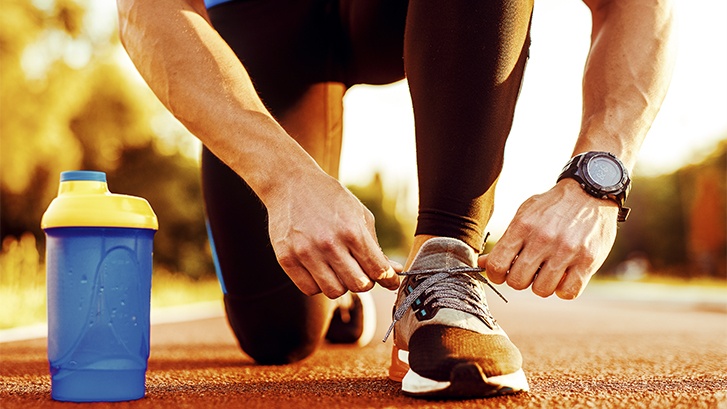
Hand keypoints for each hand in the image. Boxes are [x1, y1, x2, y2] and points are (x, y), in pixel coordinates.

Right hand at [266, 173, 400, 297]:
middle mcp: (329, 244)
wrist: (290, 183)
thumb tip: (393, 271)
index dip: (388, 279)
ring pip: (334, 292)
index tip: (390, 281)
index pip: (378, 270)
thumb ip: (375, 246)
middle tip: (361, 271)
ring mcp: (305, 253)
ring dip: (341, 284)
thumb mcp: (358, 214)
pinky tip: (319, 269)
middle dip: (365, 281)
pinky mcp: (286, 259)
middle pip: (359, 286)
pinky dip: (318, 284)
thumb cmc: (328, 197)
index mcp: (351, 230)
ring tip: (337, 268)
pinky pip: (309, 289)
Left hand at [479, 179, 618, 298]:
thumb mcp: (524, 215)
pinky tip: (564, 276)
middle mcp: (543, 239)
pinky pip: (568, 292)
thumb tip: (482, 264)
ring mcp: (567, 251)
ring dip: (542, 285)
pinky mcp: (588, 260)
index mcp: (523, 227)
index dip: (495, 275)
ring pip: (542, 290)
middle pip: (517, 281)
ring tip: (547, 272)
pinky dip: (564, 289)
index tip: (502, 273)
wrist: (590, 192)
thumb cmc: (552, 206)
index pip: (497, 265)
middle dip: (519, 280)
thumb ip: (505, 241)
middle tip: (528, 270)